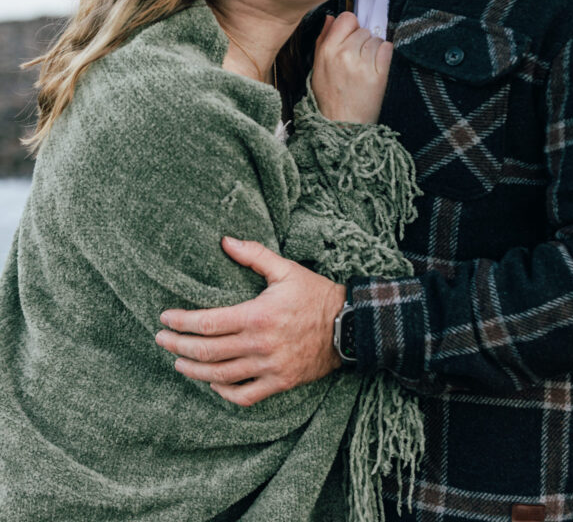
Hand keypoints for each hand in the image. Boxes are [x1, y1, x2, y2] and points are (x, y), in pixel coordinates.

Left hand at [155, 237, 346, 405]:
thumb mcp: (285, 269)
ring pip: (221, 377)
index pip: (208, 323)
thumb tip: (224, 240)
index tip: (164, 319)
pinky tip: (212, 384)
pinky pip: (245, 396)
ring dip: (194, 371)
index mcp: (258, 315)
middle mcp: (260, 345)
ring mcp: (270, 368)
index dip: (182, 323)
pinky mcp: (280, 383)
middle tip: (161, 340)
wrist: (348, 325)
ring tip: (178, 362)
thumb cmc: (314, 294)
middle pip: (208, 352)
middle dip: (178, 346)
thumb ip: (253, 254)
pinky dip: (224, 393)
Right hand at [312, 12, 392, 123]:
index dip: (351, 26)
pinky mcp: (379, 75)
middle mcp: (345, 55)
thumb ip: (323, 39)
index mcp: (328, 51)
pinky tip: (376, 66)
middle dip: (362, 41)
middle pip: (363, 30)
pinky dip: (384, 54)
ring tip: (365, 66)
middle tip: (357, 58)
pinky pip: (387, 49)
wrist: (342, 125)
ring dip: (374, 49)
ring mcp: (363, 65)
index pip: (347, 18)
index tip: (351, 38)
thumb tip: (331, 18)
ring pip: (376, 39)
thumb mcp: (318, 67)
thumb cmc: (329, 97)